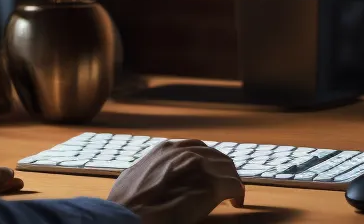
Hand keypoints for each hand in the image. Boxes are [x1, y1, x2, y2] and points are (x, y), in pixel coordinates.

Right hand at [108, 139, 244, 223]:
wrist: (129, 215)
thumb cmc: (126, 202)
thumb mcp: (134, 174)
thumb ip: (150, 169)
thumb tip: (152, 176)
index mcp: (166, 149)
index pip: (196, 147)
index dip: (206, 160)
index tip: (208, 171)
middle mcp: (186, 152)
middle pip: (216, 156)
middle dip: (222, 170)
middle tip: (224, 184)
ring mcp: (200, 166)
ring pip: (228, 169)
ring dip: (230, 181)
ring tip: (232, 194)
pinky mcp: (211, 185)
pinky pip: (234, 186)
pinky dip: (238, 193)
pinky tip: (237, 202)